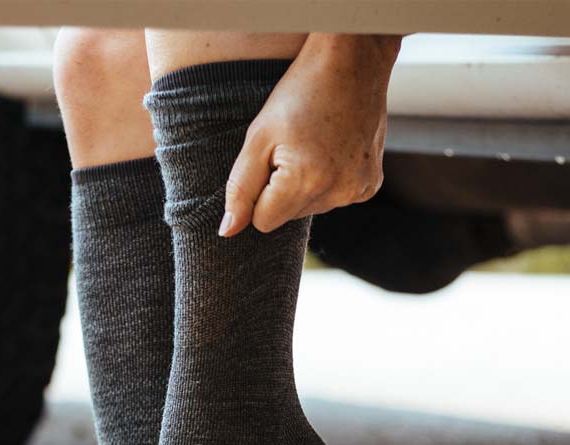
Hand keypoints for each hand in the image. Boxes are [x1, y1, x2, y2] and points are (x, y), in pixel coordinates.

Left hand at [219, 34, 401, 236]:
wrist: (353, 60)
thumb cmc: (300, 93)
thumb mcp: (258, 138)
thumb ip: (239, 189)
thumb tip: (227, 231)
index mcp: (305, 182)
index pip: (262, 222)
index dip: (258, 194)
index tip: (269, 161)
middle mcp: (336, 192)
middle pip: (286, 217)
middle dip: (281, 189)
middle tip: (294, 146)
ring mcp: (357, 191)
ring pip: (309, 209)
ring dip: (304, 185)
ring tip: (314, 145)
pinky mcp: (369, 185)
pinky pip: (333, 198)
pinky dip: (328, 181)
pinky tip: (333, 150)